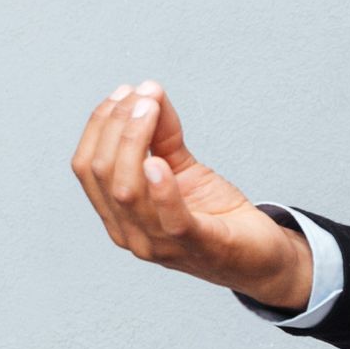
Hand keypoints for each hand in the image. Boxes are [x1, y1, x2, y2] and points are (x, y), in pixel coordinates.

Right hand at [71, 81, 312, 309]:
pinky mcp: (199, 248)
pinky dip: (162, 190)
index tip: (125, 92)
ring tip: (152, 109)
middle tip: (144, 96)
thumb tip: (149, 91)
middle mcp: (130, 234)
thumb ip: (162, 134)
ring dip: (135, 141)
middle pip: (103, 173)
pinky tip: (160, 163)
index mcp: (118, 214)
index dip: (100, 125)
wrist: (262, 257)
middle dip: (118, 126)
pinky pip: (171, 221)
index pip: (87, 166)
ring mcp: (161, 247)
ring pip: (128, 191)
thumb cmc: (217, 215)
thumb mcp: (183, 167)